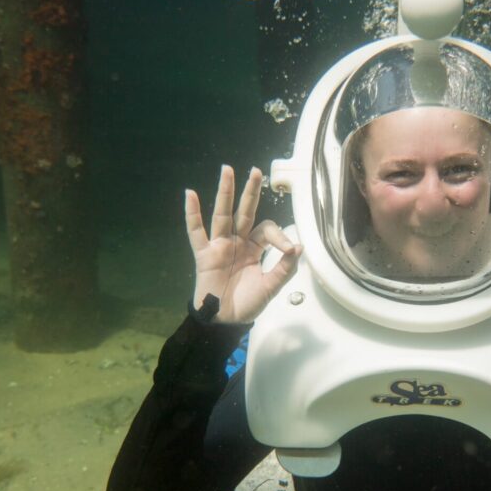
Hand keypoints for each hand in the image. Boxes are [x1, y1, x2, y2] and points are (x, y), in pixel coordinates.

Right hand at [185, 165, 300, 323]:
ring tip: (227, 170)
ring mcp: (219, 246)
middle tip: (256, 171)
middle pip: (244, 211)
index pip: (266, 230)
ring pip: (222, 214)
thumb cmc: (248, 303)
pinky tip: (191, 194)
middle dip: (250, 192)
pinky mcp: (204, 254)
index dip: (279, 235)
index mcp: (254, 248)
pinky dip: (192, 214)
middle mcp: (237, 242)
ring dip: (225, 192)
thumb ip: (284, 268)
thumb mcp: (271, 287)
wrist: (225, 321)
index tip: (287, 249)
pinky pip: (196, 232)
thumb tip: (299, 246)